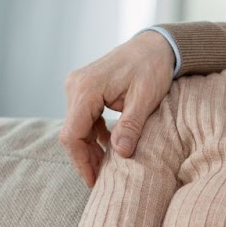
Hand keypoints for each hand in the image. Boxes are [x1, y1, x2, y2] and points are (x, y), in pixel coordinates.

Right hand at [60, 30, 177, 186]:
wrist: (154, 45)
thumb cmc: (152, 68)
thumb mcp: (145, 99)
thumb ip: (131, 126)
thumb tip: (121, 155)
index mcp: (86, 88)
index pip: (73, 134)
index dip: (81, 161)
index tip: (94, 181)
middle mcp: (75, 86)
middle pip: (71, 133)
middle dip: (84, 158)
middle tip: (100, 180)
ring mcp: (78, 86)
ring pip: (75, 127)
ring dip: (89, 148)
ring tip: (105, 168)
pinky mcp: (85, 89)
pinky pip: (83, 118)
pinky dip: (94, 135)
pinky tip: (109, 146)